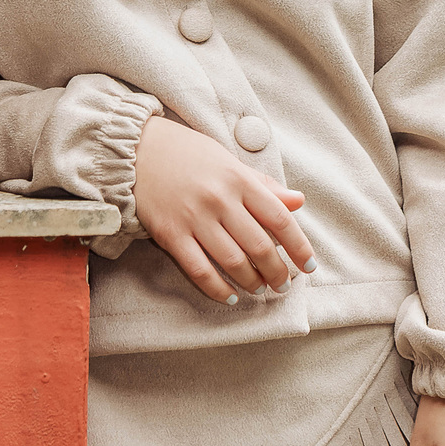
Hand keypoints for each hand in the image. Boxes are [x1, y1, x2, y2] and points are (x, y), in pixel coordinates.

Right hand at [132, 115, 314, 303]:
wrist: (136, 149)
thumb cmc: (189, 154)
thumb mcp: (229, 162)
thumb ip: (264, 186)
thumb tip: (298, 202)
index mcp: (239, 179)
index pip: (280, 219)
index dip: (298, 247)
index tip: (308, 266)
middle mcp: (219, 199)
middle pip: (260, 246)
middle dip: (277, 272)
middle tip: (283, 285)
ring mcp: (194, 218)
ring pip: (233, 262)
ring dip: (252, 283)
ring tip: (260, 290)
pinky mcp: (170, 234)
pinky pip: (199, 270)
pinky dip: (217, 289)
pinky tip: (230, 296)